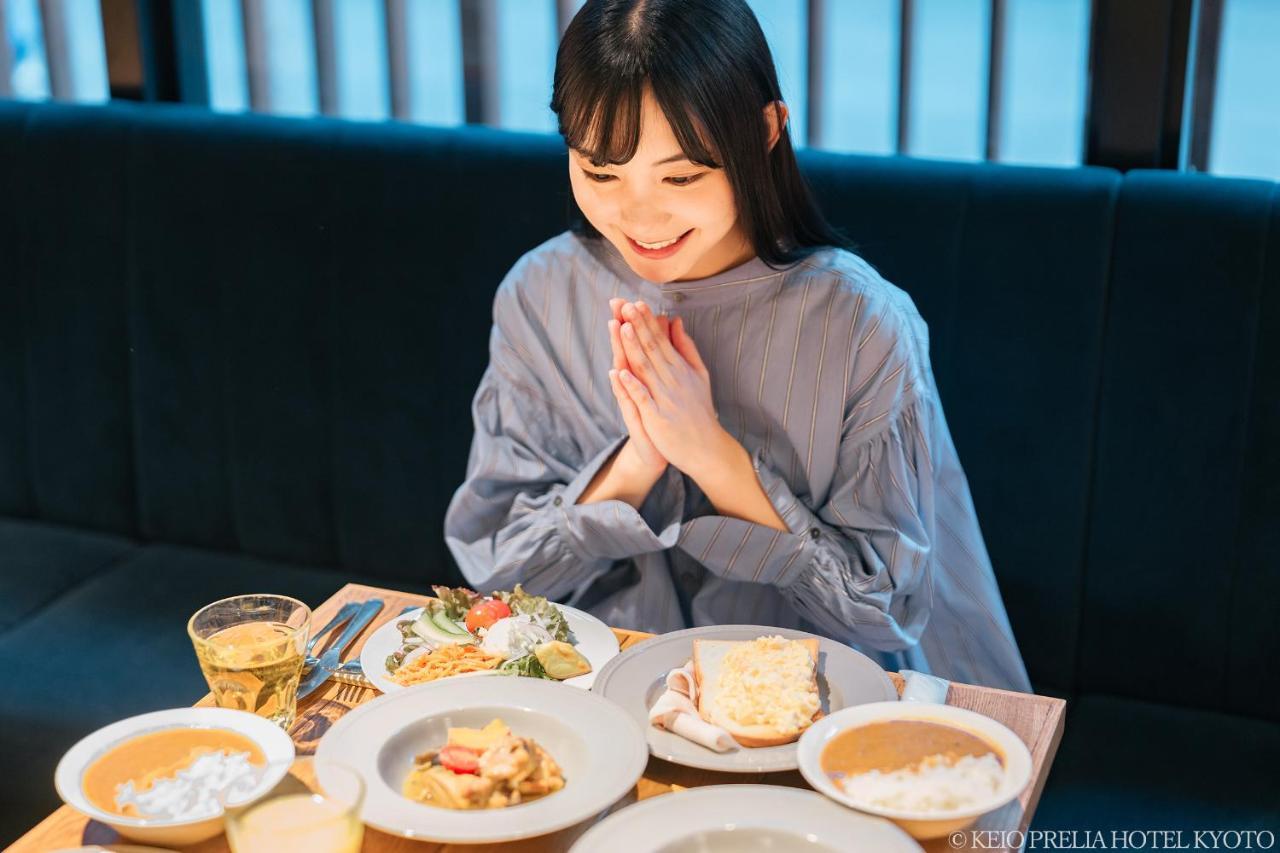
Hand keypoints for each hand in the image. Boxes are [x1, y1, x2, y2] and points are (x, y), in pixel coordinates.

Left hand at [613, 300, 731, 479]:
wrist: (706, 448)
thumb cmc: (699, 411)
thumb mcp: (699, 375)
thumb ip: (686, 347)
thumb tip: (675, 320)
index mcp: (681, 369)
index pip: (661, 341)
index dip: (647, 322)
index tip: (636, 303)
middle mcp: (674, 381)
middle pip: (652, 349)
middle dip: (638, 326)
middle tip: (625, 305)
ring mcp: (665, 399)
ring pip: (647, 369)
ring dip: (633, 348)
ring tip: (622, 327)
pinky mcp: (658, 418)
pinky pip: (644, 399)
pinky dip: (633, 386)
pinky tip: (621, 373)